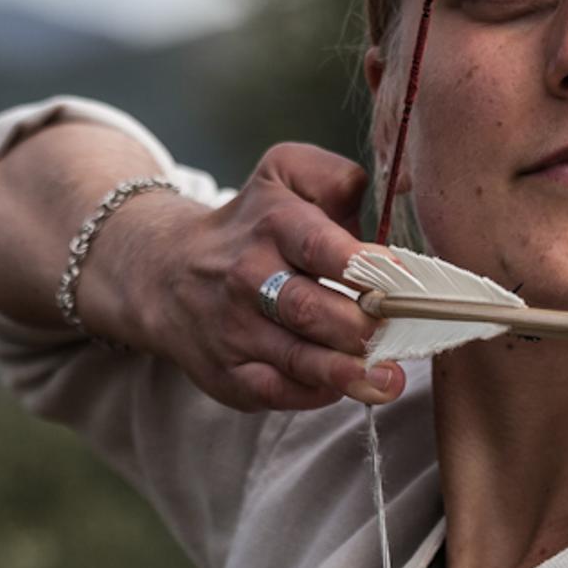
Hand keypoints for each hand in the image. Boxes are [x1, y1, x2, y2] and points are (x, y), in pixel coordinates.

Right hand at [95, 143, 405, 412]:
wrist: (166, 272)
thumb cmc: (252, 224)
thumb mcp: (284, 174)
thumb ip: (336, 177)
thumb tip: (393, 196)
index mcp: (272, 223)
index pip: (317, 244)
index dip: (363, 265)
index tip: (402, 280)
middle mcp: (248, 277)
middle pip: (308, 308)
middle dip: (358, 326)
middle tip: (400, 333)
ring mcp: (235, 330)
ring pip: (295, 358)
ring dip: (346, 372)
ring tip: (388, 380)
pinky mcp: (229, 374)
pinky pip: (275, 392)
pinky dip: (313, 393)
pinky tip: (344, 388)